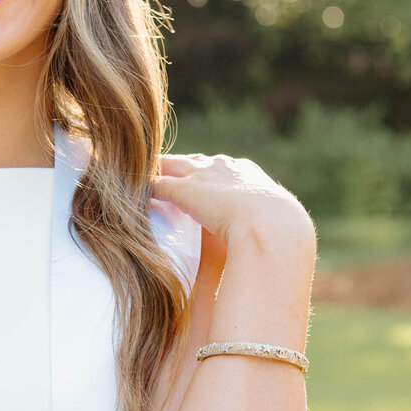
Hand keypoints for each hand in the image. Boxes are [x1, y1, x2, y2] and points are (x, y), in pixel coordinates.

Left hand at [150, 152, 313, 254]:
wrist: (272, 227)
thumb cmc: (279, 235)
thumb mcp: (273, 228)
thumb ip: (260, 231)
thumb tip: (268, 249)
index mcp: (247, 173)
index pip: (219, 166)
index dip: (205, 176)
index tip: (195, 184)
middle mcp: (222, 167)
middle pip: (191, 161)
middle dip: (177, 167)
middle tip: (158, 176)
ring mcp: (201, 176)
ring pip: (169, 165)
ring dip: (155, 173)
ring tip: (138, 180)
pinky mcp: (183, 190)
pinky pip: (156, 183)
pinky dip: (142, 188)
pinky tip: (131, 196)